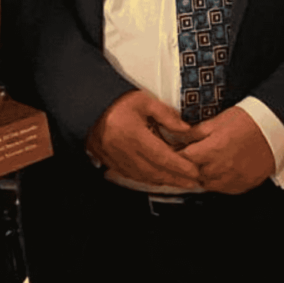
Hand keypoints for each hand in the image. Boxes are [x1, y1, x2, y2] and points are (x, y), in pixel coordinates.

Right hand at [87, 91, 201, 188]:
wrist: (89, 105)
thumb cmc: (117, 101)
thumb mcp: (145, 100)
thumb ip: (167, 115)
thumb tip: (186, 130)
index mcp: (133, 134)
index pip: (162, 156)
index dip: (180, 167)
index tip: (194, 172)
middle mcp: (123, 150)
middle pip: (154, 171)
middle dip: (176, 179)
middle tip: (193, 182)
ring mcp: (114, 158)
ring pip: (143, 176)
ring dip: (163, 181)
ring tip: (180, 182)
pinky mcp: (109, 162)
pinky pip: (132, 175)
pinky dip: (148, 179)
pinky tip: (159, 178)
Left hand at [179, 107, 274, 194]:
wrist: (275, 128)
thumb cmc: (249, 120)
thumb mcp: (218, 120)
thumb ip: (195, 132)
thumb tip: (177, 136)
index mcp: (212, 149)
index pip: (183, 158)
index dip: (178, 153)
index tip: (177, 149)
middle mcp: (221, 167)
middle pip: (193, 173)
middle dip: (191, 164)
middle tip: (194, 154)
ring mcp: (232, 178)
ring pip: (206, 183)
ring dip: (204, 174)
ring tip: (209, 160)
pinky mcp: (242, 185)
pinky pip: (222, 189)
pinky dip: (218, 180)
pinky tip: (222, 169)